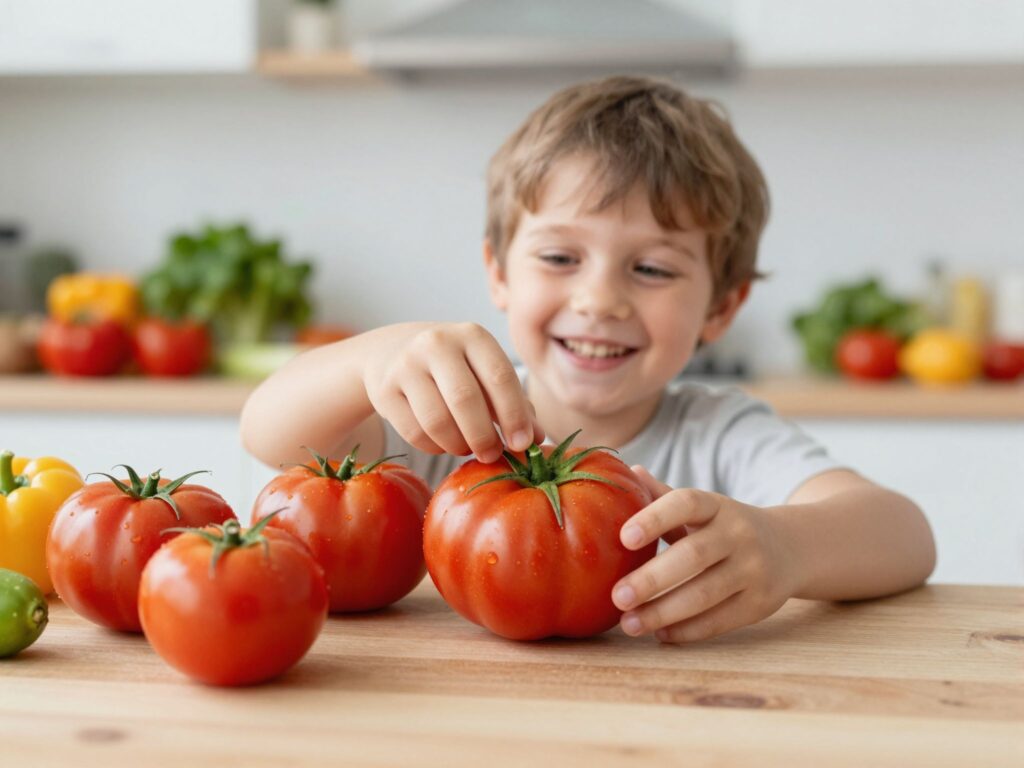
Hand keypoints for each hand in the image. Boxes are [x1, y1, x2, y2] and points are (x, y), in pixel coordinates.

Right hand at [362, 322, 543, 462]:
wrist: (391, 352)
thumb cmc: (453, 367)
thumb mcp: (484, 371)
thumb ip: (513, 402)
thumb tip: (538, 440)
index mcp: (472, 335)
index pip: (500, 377)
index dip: (515, 415)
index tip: (524, 444)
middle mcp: (437, 343)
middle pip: (465, 400)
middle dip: (484, 436)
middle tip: (493, 455)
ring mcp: (405, 365)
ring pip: (437, 421)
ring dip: (458, 445)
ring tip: (467, 448)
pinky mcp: (383, 390)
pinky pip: (415, 433)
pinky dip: (434, 447)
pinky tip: (442, 442)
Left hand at [611, 466, 798, 642]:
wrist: (790, 549)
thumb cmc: (725, 527)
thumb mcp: (703, 508)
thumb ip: (664, 496)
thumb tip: (629, 472)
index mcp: (717, 506)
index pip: (686, 503)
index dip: (654, 518)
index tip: (623, 537)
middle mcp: (739, 534)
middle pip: (693, 556)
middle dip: (652, 579)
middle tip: (617, 596)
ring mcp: (753, 570)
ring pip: (705, 594)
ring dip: (663, 612)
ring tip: (628, 623)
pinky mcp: (760, 604)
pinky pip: (720, 620)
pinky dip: (687, 630)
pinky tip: (659, 633)